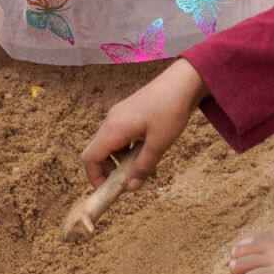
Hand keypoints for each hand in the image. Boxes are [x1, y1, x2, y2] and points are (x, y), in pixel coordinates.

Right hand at [80, 58, 207, 191]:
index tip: (108, 191)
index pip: (91, 157)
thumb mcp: (158, 144)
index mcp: (114, 128)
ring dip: (124, 161)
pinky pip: (122, 136)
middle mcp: (112, 121)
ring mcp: (120, 115)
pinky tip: (149, 154)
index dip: (94, 177)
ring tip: (146, 171)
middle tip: (127, 184)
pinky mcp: (130, 113)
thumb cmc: (170, 110)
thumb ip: (142, 167)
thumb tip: (130, 188)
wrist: (182, 82)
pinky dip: (131, 150)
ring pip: (112, 145)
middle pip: (99, 152)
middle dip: (110, 171)